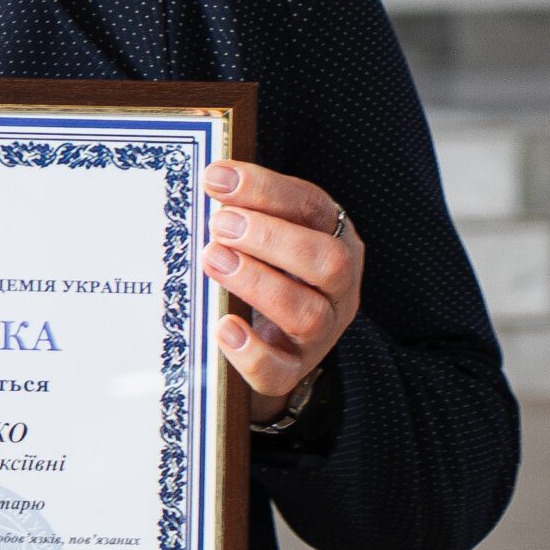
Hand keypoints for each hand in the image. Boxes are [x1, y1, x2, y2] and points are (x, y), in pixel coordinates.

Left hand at [200, 160, 362, 402]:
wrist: (277, 341)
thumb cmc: (267, 269)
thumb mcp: (266, 234)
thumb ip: (246, 209)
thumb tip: (210, 179)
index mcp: (334, 238)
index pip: (311, 207)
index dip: (266, 190)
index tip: (216, 179)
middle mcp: (338, 287)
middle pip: (327, 262)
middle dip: (271, 238)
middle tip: (220, 224)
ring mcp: (321, 334)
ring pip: (307, 314)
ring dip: (257, 283)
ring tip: (213, 259)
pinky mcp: (292, 370)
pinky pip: (278, 371)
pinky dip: (250, 350)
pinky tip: (223, 326)